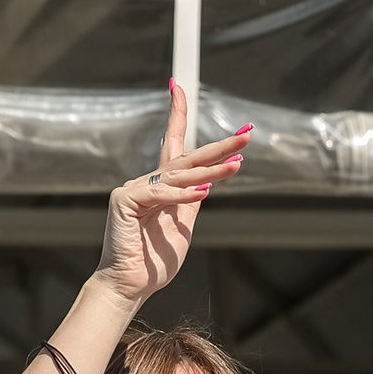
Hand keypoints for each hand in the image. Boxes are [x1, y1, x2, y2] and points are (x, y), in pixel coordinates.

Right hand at [92, 82, 250, 307]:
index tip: (179, 87)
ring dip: (212, 170)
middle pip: (186, 157)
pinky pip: (161, 193)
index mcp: (161, 186)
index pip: (171, 143)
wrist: (129, 286)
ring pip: (180, 175)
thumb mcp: (183, 227)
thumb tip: (210, 180)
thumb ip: (193, 201)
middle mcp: (147, 182)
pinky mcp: (125, 201)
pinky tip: (203, 194)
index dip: (177, 115)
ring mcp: (134, 189)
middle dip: (219, 146)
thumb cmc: (153, 262)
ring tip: (237, 163)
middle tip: (246, 133)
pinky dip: (183, 194)